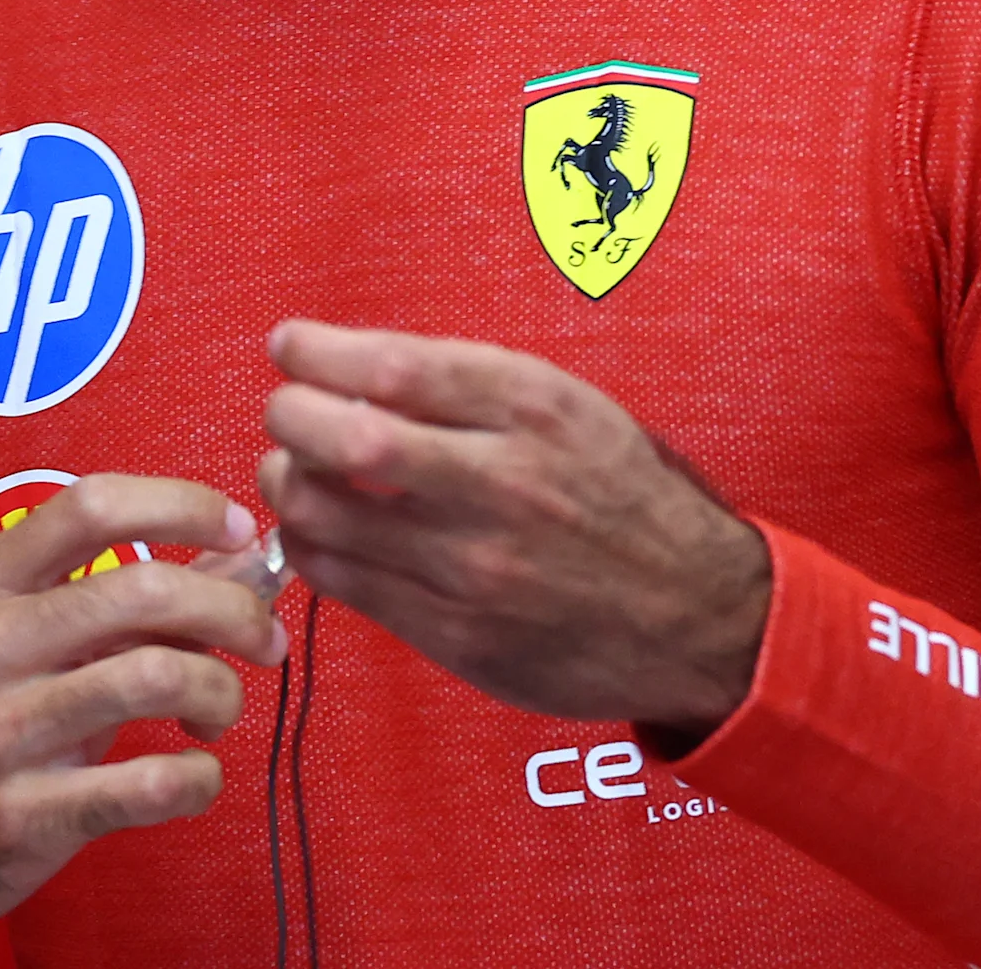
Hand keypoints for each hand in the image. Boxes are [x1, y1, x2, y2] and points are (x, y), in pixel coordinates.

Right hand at [0, 475, 285, 956]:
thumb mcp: (6, 639)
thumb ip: (110, 599)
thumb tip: (232, 564)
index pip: (92, 505)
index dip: (182, 506)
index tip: (236, 530)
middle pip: (144, 591)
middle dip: (234, 610)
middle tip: (263, 638)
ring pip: (158, 678)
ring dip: (222, 692)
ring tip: (219, 709)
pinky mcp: (20, 817)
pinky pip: (149, 785)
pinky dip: (199, 778)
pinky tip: (195, 775)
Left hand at [257, 321, 770, 740]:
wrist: (695, 613)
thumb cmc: (623, 499)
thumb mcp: (569, 408)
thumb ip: (469, 387)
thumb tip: (354, 367)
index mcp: (532, 409)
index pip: (392, 368)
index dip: (319, 354)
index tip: (289, 347)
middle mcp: (502, 483)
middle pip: (346, 440)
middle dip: (289, 417)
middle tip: (286, 412)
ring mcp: (476, 565)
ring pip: (328, 516)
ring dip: (287, 485)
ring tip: (293, 473)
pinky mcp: (457, 633)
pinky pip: (345, 583)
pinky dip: (311, 548)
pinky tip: (319, 530)